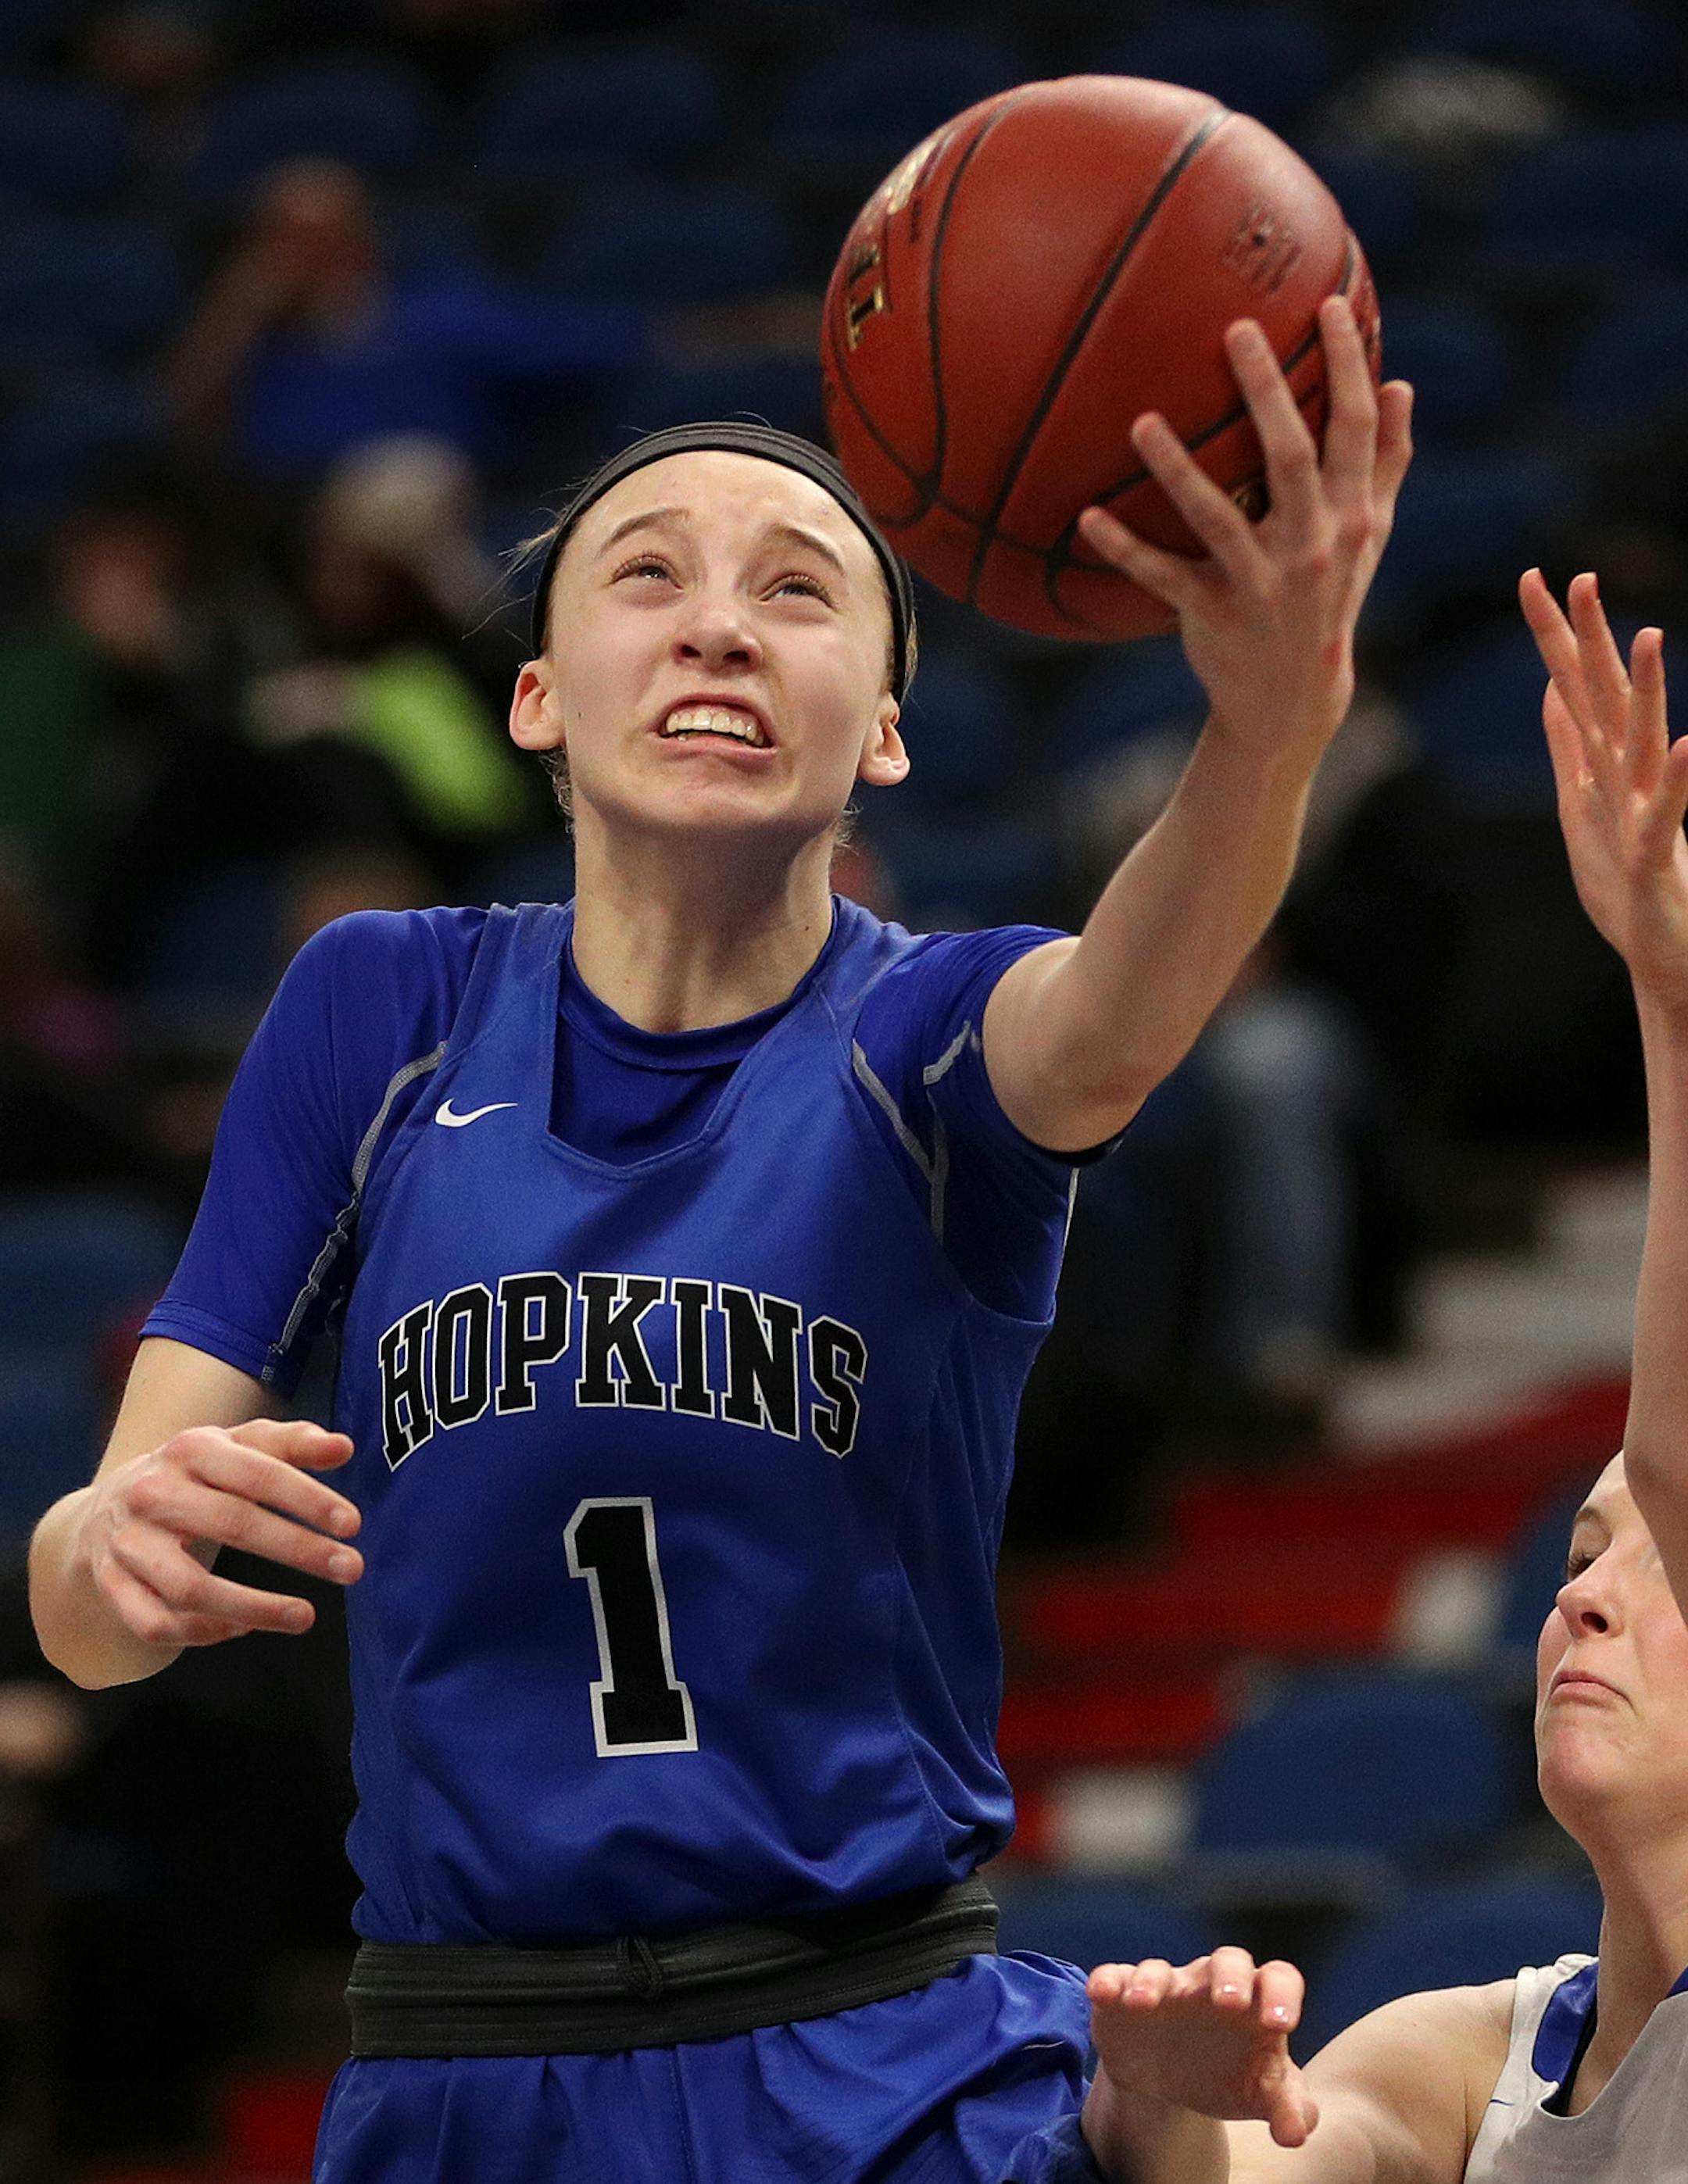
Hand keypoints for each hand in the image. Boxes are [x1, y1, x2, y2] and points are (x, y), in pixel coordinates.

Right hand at [84, 1420, 362, 1649]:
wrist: (107, 1507)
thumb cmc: (195, 1474)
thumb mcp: (237, 1446)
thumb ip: (291, 1442)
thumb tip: (344, 1447)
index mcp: (191, 1449)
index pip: (257, 1472)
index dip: (307, 1498)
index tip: (353, 1524)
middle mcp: (154, 1493)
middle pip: (231, 1524)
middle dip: (298, 1549)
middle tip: (352, 1568)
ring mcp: (129, 1543)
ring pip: (189, 1587)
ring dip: (253, 1606)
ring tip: (306, 1616)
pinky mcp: (112, 1586)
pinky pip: (156, 1623)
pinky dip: (203, 1632)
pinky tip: (245, 1628)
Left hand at [1078, 298, 1413, 766]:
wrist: (1294, 696)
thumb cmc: (1330, 597)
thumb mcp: (1369, 534)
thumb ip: (1385, 462)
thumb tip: (1400, 385)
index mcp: (1350, 514)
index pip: (1353, 428)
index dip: (1345, 366)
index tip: (1327, 305)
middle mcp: (1312, 544)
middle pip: (1290, 456)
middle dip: (1266, 392)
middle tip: (1235, 329)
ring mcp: (1261, 582)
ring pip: (1217, 516)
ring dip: (1176, 469)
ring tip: (1141, 421)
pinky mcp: (1214, 614)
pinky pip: (1162, 576)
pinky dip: (1124, 548)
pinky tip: (1085, 516)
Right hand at [1088, 1948, 1318, 2149]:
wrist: (1175, 2082)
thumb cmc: (1230, 2076)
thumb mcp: (1263, 2096)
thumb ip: (1289, 2108)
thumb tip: (1296, 2131)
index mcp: (1255, 2003)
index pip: (1277, 1979)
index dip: (1282, 1995)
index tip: (1282, 2025)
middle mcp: (1212, 1985)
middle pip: (1227, 1961)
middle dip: (1229, 1977)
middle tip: (1229, 2002)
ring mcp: (1168, 1987)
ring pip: (1160, 1970)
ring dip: (1152, 1982)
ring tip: (1144, 2003)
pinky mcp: (1126, 1996)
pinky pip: (1115, 1976)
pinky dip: (1108, 1981)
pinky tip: (1102, 1994)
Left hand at [1520, 569, 1687, 1011]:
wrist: (1661, 952)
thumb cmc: (1623, 880)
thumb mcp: (1580, 804)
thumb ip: (1569, 746)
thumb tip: (1551, 691)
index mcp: (1604, 762)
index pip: (1574, 684)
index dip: (1552, 634)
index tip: (1531, 576)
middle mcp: (1629, 775)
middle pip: (1606, 695)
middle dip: (1592, 640)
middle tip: (1582, 577)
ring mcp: (1646, 810)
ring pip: (1644, 740)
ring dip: (1650, 689)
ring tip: (1650, 636)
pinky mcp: (1656, 854)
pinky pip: (1669, 812)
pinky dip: (1682, 779)